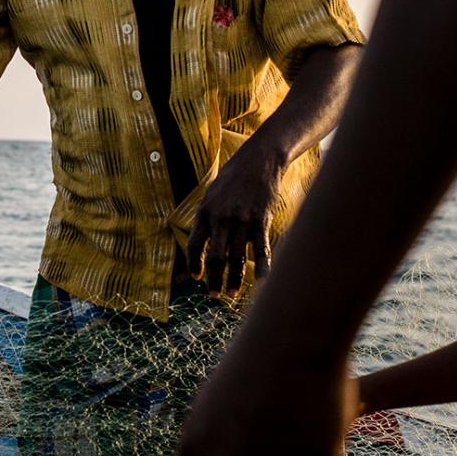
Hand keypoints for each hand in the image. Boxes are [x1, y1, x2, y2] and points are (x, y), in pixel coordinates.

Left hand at [186, 140, 284, 293]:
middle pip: (216, 257)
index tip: (195, 277)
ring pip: (237, 258)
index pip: (195, 244)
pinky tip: (261, 282)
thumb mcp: (212, 193)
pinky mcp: (261, 220)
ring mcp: (242, 220)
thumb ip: (207, 217)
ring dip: (234, 279)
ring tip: (232, 294)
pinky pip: (261, 250)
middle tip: (213, 295)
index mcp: (205, 212)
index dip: (194, 263)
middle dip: (213, 280)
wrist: (260, 159)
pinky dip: (262, 268)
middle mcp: (221, 218)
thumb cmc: (234, 177)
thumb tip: (202, 239)